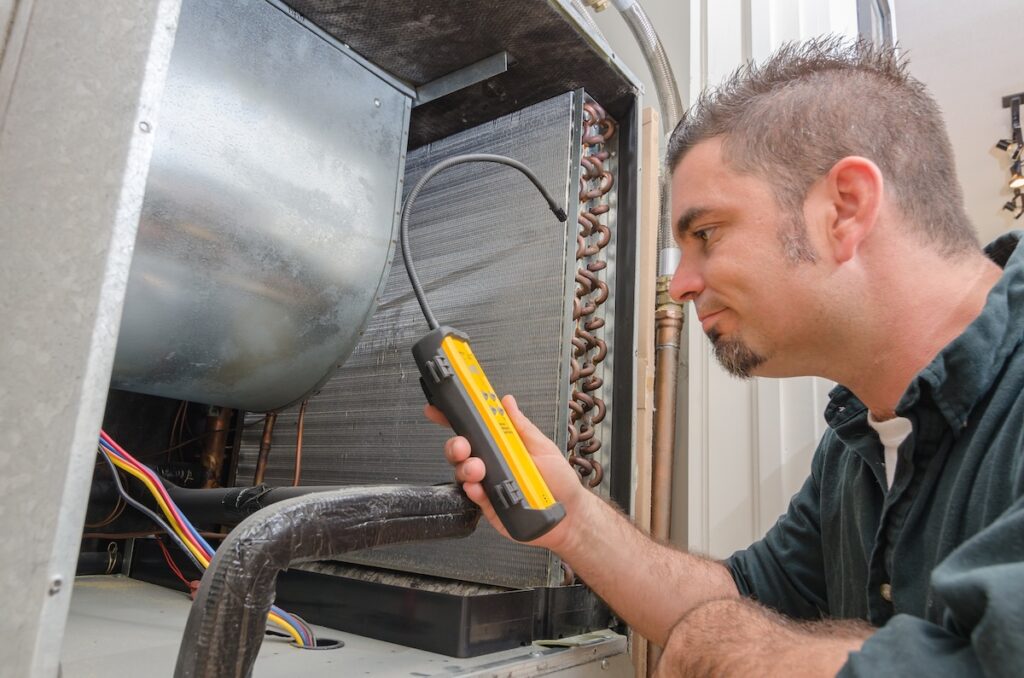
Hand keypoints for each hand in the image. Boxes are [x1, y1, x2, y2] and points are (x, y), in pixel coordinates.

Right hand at [424, 394, 585, 551]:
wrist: (568, 516)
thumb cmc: (559, 481)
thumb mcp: (542, 446)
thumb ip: (521, 426)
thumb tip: (506, 402)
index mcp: (502, 444)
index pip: (473, 428)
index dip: (453, 416)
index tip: (438, 409)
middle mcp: (491, 462)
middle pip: (461, 449)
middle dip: (456, 445)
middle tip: (463, 445)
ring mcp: (487, 483)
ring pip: (462, 472)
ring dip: (466, 468)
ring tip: (479, 469)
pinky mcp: (488, 505)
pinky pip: (473, 496)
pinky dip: (472, 490)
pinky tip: (478, 487)